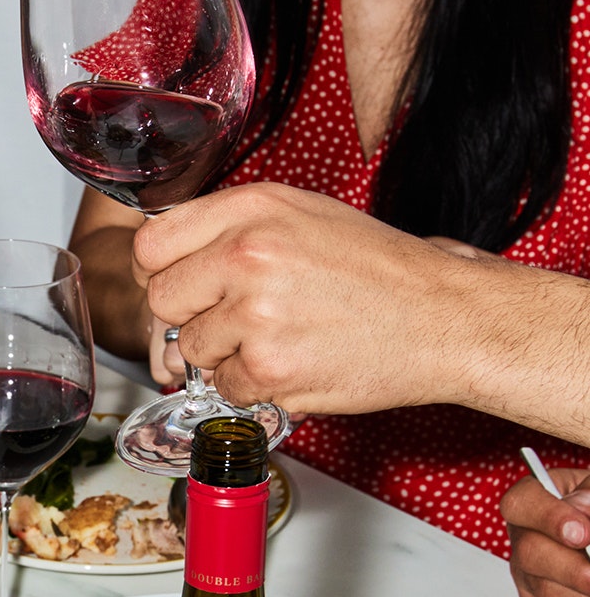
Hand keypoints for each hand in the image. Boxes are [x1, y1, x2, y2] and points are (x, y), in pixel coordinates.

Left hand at [132, 182, 467, 415]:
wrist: (445, 318)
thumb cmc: (377, 271)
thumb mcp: (302, 218)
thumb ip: (230, 233)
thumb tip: (164, 273)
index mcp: (252, 209)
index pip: (150, 244)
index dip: (155, 271)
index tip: (175, 285)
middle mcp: (247, 255)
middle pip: (161, 299)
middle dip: (187, 317)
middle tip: (231, 319)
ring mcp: (256, 313)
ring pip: (190, 349)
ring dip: (223, 355)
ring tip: (276, 338)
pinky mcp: (269, 366)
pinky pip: (223, 386)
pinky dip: (251, 385)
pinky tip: (291, 363)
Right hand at [501, 468, 589, 596]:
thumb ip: (589, 497)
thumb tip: (580, 515)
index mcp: (533, 502)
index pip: (520, 504)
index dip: (548, 518)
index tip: (582, 533)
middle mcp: (522, 538)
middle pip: (529, 554)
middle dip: (573, 570)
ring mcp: (526, 575)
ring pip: (548, 592)